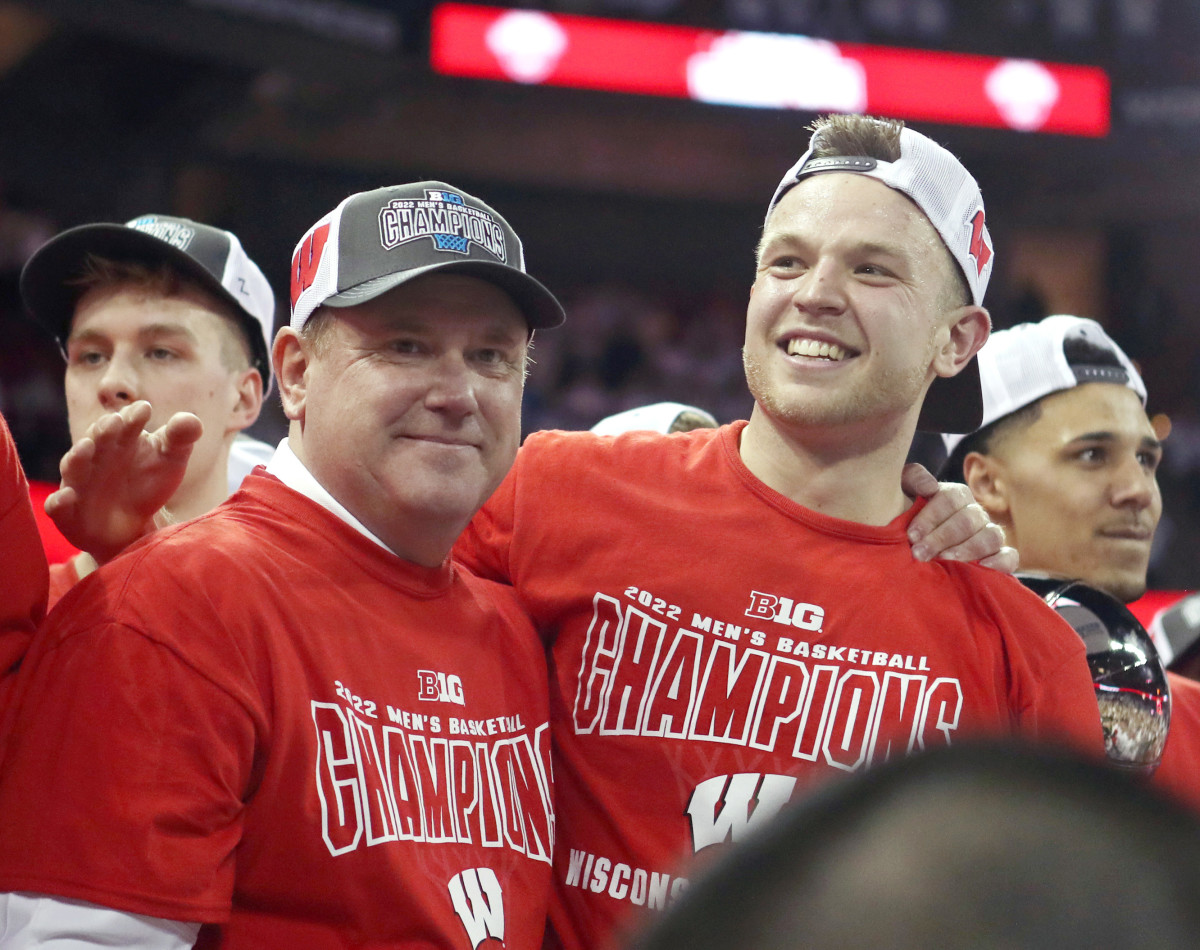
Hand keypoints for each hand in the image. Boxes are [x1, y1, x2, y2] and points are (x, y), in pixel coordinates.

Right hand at [45, 401, 202, 564]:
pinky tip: (66, 497)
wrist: (131, 526)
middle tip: (115, 421)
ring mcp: (78, 482)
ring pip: (74, 467)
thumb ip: (181, 439)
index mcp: (120, 439)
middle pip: (97, 439)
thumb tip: (190, 420)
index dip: (132, 416)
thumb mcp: (171, 460)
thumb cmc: (149, 484)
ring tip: (87, 446)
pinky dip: (59, 502)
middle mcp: (95, 456)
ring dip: (78, 457)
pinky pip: (58, 506)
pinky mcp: (67, 511)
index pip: (124, 422)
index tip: (144, 409)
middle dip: (104, 430)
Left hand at [901, 462, 1016, 571]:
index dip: (931, 516)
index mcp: (956, 495)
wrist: (915, 546)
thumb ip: (912, 478)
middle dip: (942, 538)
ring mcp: (990, 534)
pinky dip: (1001, 562)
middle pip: (968, 520)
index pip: (951, 499)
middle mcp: (976, 513)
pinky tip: (982, 568)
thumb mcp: (903, 492)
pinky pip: (1010, 556)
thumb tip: (930, 486)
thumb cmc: (908, 517)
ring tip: (944, 562)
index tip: (911, 535)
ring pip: (990, 537)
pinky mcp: (999, 556)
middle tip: (919, 553)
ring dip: (967, 550)